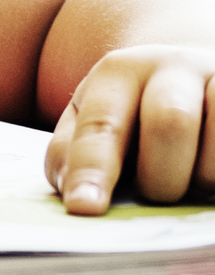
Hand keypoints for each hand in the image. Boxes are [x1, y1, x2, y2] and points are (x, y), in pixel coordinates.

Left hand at [45, 45, 214, 213]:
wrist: (192, 75)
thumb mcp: (92, 120)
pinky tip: (208, 176)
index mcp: (119, 72)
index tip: (85, 208)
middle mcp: (175, 66)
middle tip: (156, 195)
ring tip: (192, 181)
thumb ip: (73, 155)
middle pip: (171, 123)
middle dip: (160, 178)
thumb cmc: (134, 114)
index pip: (102, 124)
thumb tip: (79, 200)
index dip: (92, 170)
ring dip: (202, 182)